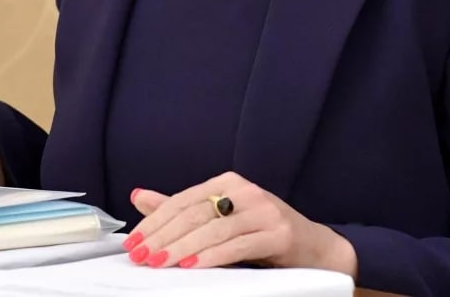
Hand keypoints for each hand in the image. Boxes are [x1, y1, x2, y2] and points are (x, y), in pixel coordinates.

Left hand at [126, 171, 357, 274]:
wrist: (315, 248)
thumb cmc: (262, 234)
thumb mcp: (220, 219)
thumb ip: (181, 209)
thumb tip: (139, 196)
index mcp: (227, 183)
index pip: (182, 200)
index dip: (155, 221)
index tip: (133, 242)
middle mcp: (244, 190)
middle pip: (194, 213)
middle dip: (163, 236)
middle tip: (141, 255)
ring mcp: (263, 210)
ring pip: (213, 229)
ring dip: (182, 248)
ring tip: (160, 262)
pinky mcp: (278, 232)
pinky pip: (237, 245)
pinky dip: (212, 256)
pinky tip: (192, 266)